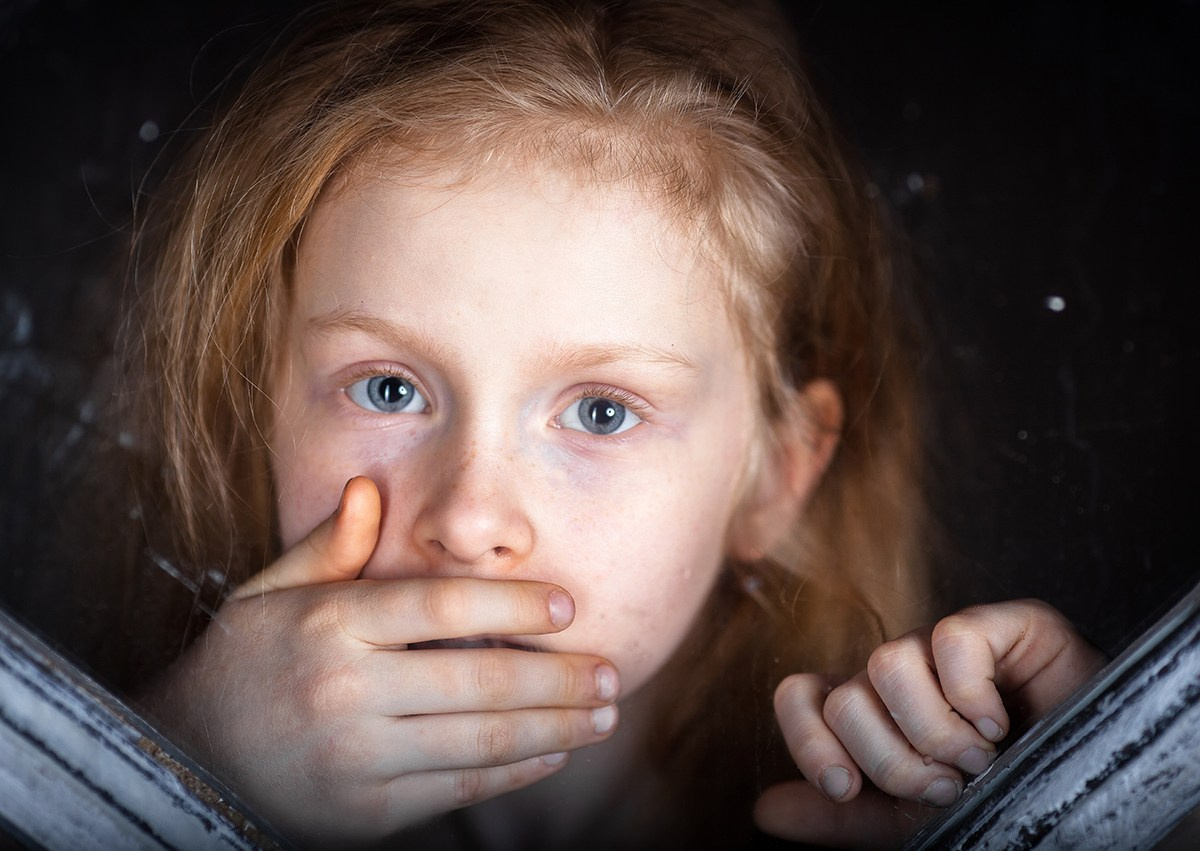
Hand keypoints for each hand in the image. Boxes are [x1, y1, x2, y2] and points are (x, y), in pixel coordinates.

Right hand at [144, 477, 619, 844]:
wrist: (189, 761)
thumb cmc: (243, 664)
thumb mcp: (268, 595)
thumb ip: (328, 547)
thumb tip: (368, 488)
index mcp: (328, 626)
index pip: (436, 608)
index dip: (508, 605)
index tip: (566, 605)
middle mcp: (345, 692)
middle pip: (474, 681)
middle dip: (556, 679)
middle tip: (611, 670)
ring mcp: (356, 758)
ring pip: (478, 741)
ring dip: (554, 728)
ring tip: (604, 714)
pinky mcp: (367, 810)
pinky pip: (458, 787)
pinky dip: (515, 771)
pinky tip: (555, 751)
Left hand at [754, 600, 1105, 848]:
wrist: (1091, 790)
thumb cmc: (1001, 799)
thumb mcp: (910, 822)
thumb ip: (840, 815)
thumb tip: (764, 809)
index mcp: (871, 710)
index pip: (800, 695)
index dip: (808, 740)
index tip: (846, 788)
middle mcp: (900, 671)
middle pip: (844, 694)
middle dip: (892, 759)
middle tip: (944, 784)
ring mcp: (947, 644)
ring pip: (887, 664)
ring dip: (935, 733)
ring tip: (977, 758)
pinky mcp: (1003, 624)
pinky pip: (952, 640)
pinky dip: (973, 697)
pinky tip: (1000, 722)